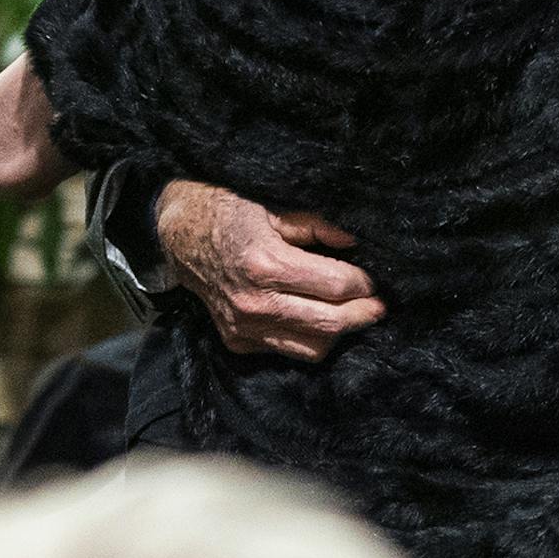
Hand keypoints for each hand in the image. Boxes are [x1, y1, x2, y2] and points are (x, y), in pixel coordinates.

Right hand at [154, 180, 384, 361]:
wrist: (179, 234)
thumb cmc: (228, 210)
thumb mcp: (274, 206)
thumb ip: (317, 226)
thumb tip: (355, 241)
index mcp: (266, 265)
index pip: (334, 286)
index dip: (362, 283)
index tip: (374, 279)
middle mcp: (255, 303)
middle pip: (328, 323)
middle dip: (362, 314)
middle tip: (380, 306)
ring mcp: (244, 327)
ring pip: (311, 347)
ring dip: (338, 333)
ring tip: (351, 313)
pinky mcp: (237, 341)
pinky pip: (286, 350)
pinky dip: (307, 338)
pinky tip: (315, 317)